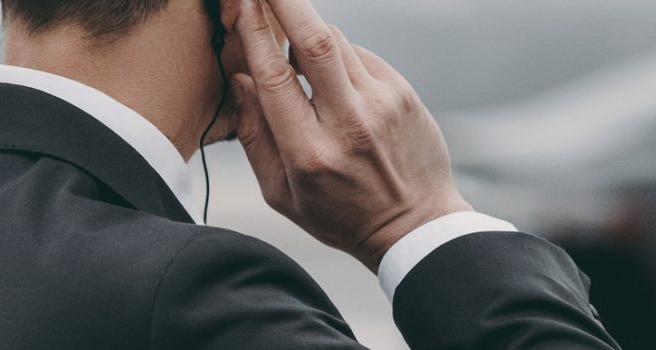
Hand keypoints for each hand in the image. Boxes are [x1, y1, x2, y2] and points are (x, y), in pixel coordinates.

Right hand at [227, 0, 471, 269]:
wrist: (415, 226)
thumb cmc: (340, 215)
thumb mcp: (282, 194)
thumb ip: (255, 137)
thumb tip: (240, 79)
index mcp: (310, 153)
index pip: (275, 78)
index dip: (254, 34)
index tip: (241, 4)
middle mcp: (349, 124)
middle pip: (314, 42)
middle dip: (285, 1)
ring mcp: (382, 105)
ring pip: (337, 42)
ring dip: (308, 31)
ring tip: (291, 37)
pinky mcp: (404, 94)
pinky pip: (361, 56)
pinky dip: (339, 55)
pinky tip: (333, 78)